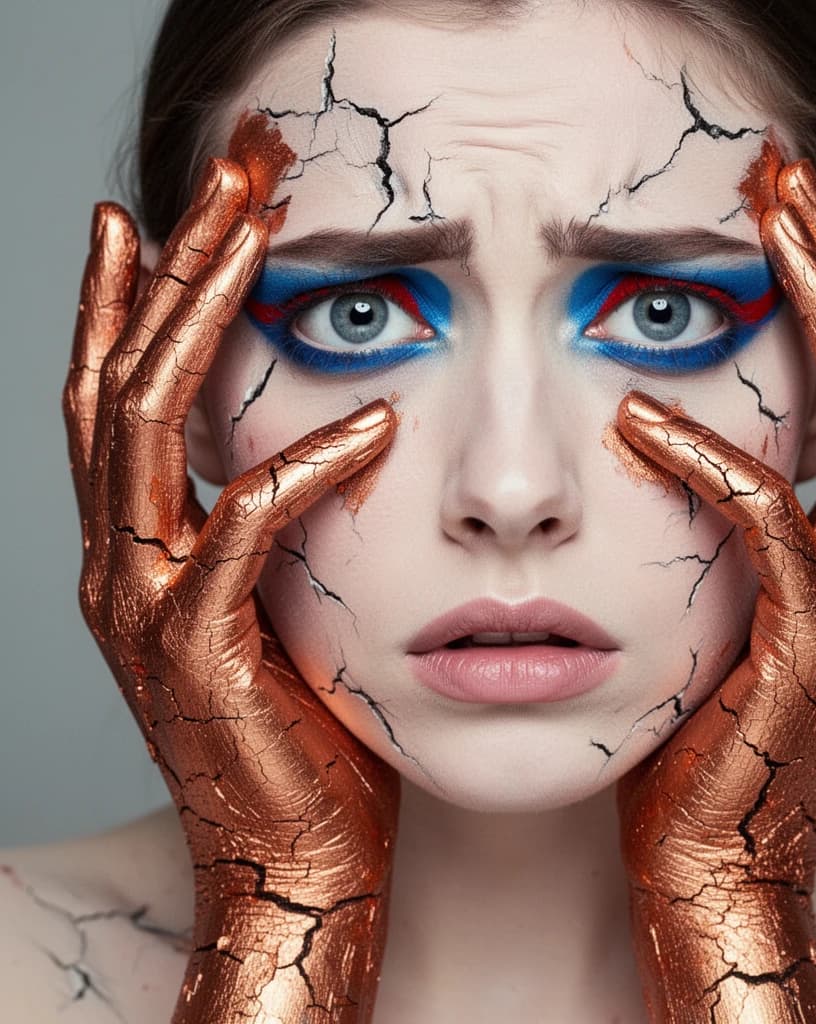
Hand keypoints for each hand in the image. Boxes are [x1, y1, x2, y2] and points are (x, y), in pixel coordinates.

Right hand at [63, 158, 398, 1021]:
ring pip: (147, 428)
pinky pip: (244, 537)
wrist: (296, 860)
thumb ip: (278, 525)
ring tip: (247, 229)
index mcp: (147, 545)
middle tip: (226, 166)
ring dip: (197, 317)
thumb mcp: (283, 606)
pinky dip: (303, 470)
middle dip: (172, 262)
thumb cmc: (306, 732)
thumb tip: (324, 437)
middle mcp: (125, 561)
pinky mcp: (200, 657)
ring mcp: (148, 606)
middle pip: (126, 372)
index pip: (130, 385)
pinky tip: (372, 420)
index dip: (148, 288)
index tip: (193, 203)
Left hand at [614, 160, 815, 1020]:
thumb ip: (735, 528)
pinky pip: (767, 527)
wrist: (718, 859)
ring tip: (774, 224)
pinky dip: (709, 460)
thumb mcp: (733, 607)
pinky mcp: (807, 646)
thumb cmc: (707, 731)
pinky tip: (639, 410)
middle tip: (798, 172)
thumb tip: (686, 439)